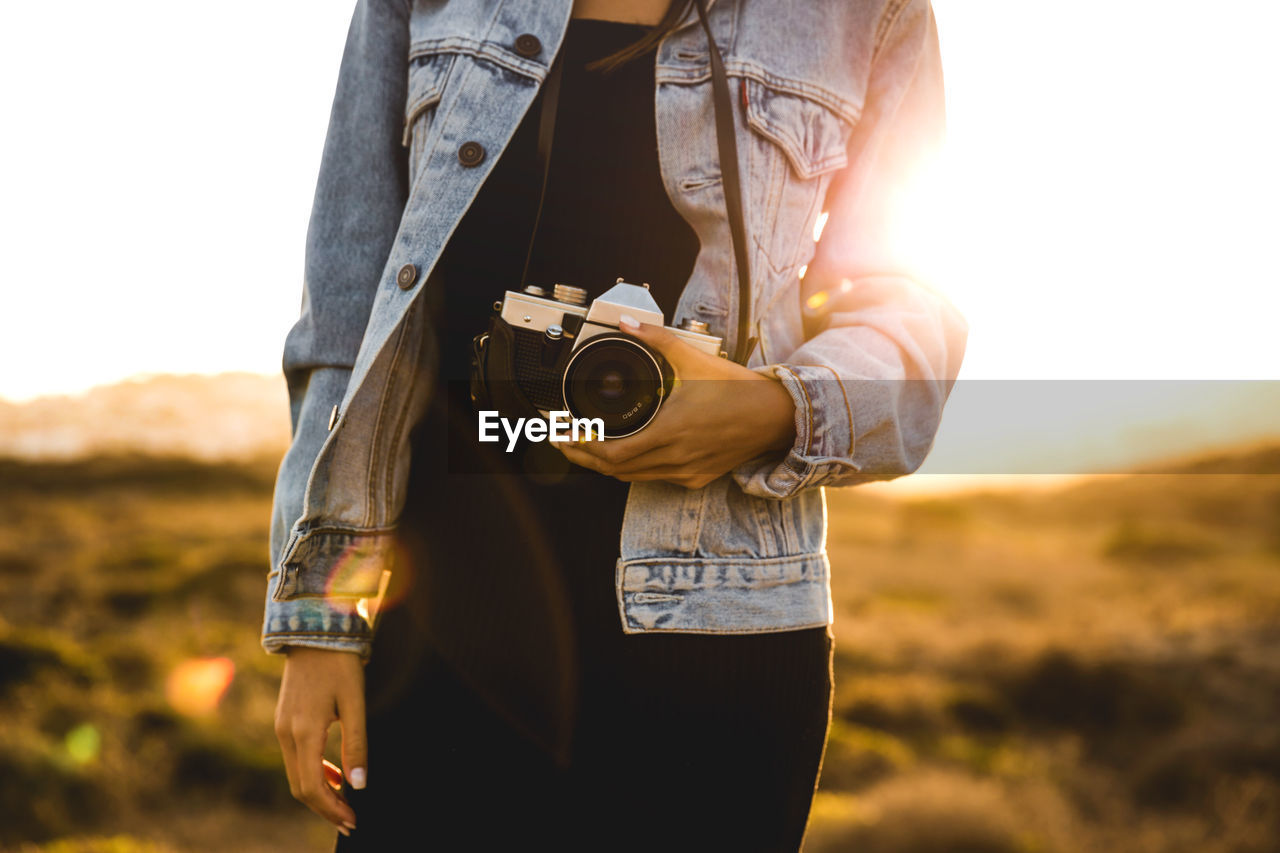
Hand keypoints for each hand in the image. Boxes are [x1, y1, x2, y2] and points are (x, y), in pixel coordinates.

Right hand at [274, 647, 366, 836]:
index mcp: (303, 731)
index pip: (312, 786)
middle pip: (301, 787)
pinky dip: (314, 773)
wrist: (314, 632)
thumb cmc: (340, 664)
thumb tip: (359, 784)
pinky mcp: (284, 721)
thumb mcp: (355, 702)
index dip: (332, 809)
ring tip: (347, 802)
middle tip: (351, 821)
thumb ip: (357, 744)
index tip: (353, 820)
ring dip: (320, 792)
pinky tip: (336, 775)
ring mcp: (281, 727)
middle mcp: (286, 733)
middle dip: (325, 808)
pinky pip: (296, 758)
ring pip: (296, 774)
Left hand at [558, 315, 795, 488]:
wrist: (776, 417)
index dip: (581, 448)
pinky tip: (628, 452)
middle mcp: (676, 457)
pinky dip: (635, 468)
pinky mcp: (696, 477)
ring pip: (633, 477)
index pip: (611, 454)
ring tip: (588, 446)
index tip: (563, 435)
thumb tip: (626, 323)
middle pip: (614, 470)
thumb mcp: (693, 359)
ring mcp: (686, 471)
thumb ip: (656, 339)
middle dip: (584, 457)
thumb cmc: (739, 391)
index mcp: (671, 430)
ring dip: (607, 465)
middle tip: (564, 441)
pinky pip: (655, 478)